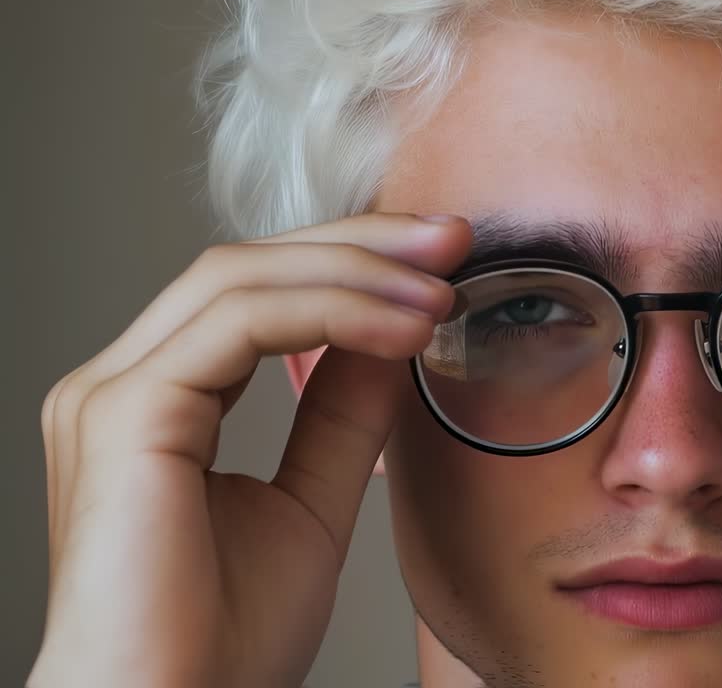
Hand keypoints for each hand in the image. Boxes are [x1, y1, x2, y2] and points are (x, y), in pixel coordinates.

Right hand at [29, 213, 470, 687]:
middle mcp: (122, 383)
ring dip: (357, 272)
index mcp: (157, 401)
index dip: (349, 263)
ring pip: (240, 278)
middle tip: (451, 237)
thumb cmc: (224, 641)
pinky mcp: (125, 413)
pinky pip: (239, 322)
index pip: (254, 292)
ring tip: (441, 291)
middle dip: (358, 243)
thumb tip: (389, 337)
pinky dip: (332, 310)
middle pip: (245, 264)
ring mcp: (111, 393)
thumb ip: (341, 416)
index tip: (439, 263)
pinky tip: (404, 327)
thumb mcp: (313, 502)